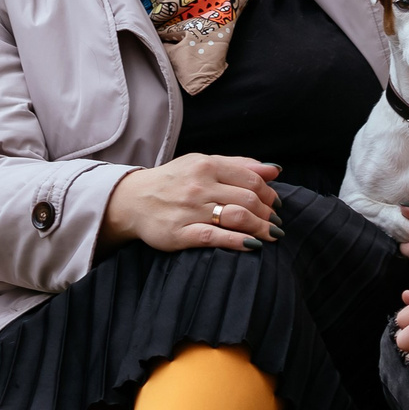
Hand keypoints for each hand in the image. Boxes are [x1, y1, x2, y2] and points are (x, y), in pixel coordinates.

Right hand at [103, 154, 279, 252]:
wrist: (133, 200)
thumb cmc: (173, 181)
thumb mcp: (202, 164)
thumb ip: (238, 165)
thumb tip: (274, 170)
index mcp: (206, 165)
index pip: (251, 179)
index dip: (269, 194)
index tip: (275, 205)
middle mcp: (199, 186)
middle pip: (248, 199)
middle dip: (268, 213)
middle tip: (275, 223)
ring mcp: (189, 210)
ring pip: (237, 217)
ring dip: (261, 228)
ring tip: (270, 235)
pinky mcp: (179, 233)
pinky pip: (215, 238)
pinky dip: (239, 242)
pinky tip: (253, 245)